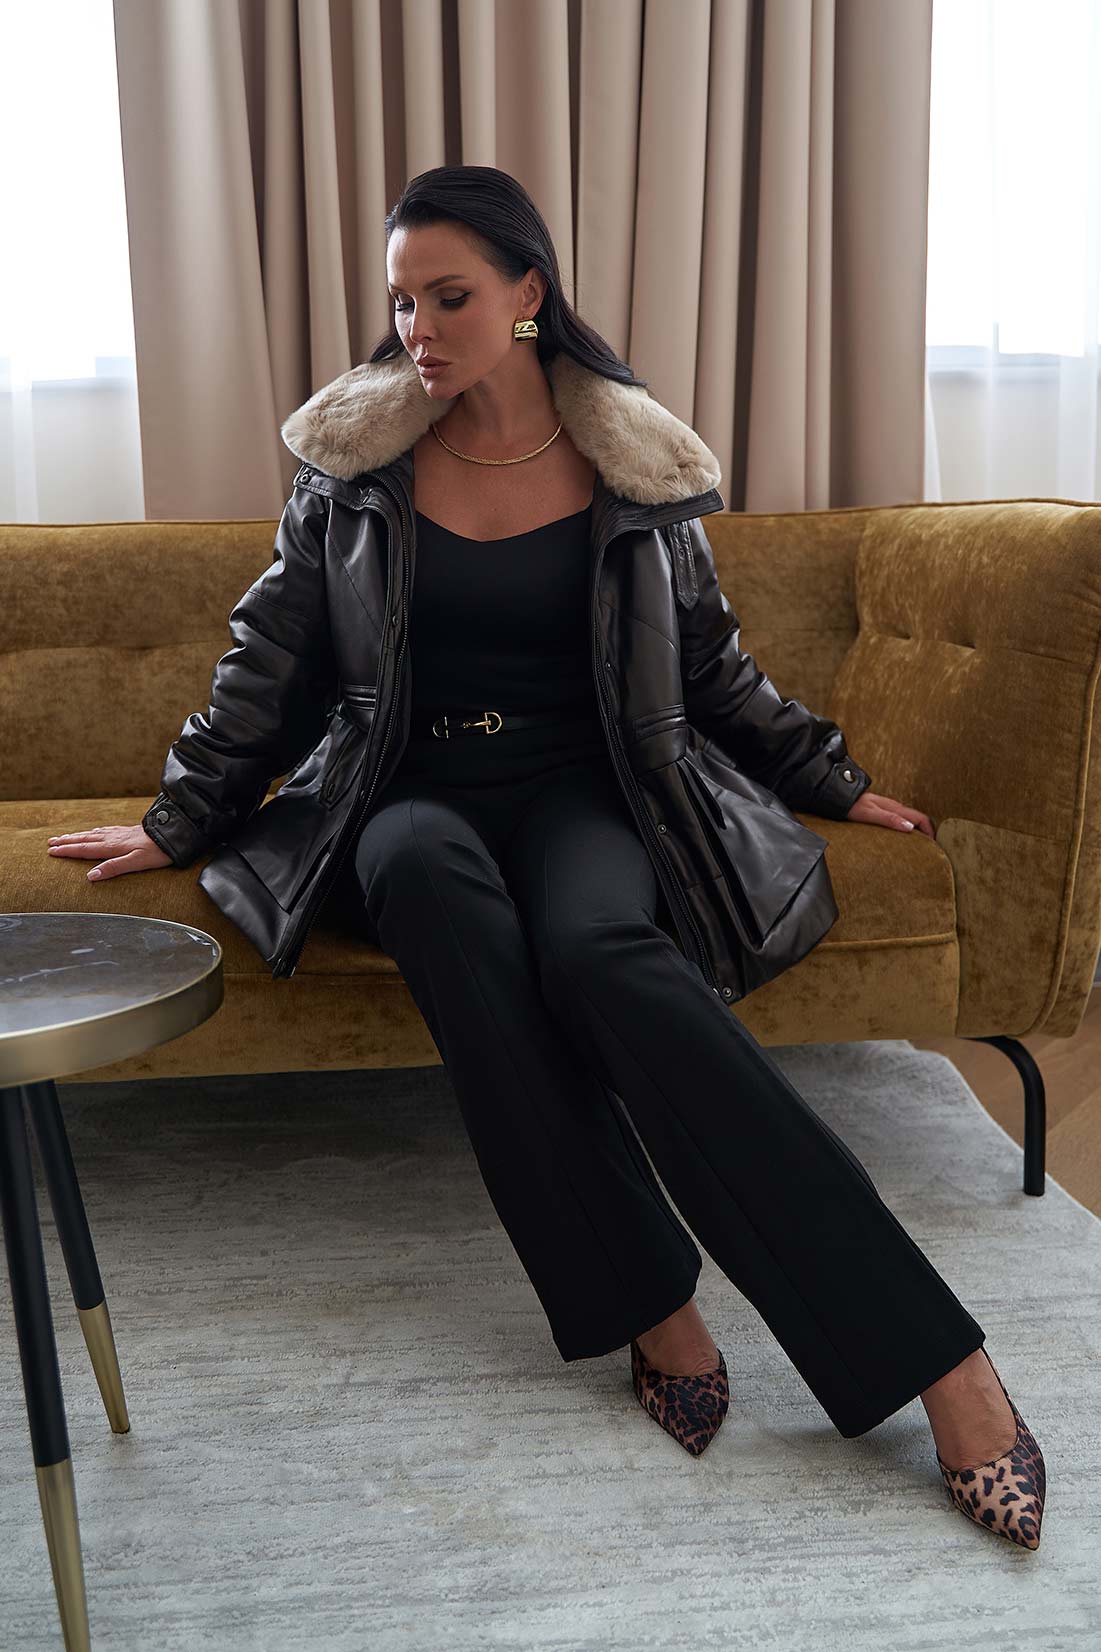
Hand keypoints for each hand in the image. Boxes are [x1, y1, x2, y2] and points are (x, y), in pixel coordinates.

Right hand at [46, 824, 173, 880]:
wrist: (173, 835)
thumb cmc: (157, 852)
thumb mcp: (136, 863)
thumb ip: (113, 868)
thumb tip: (90, 875)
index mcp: (113, 847)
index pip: (84, 849)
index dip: (67, 850)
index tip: (51, 851)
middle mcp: (113, 837)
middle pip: (85, 839)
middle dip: (66, 841)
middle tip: (50, 842)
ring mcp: (120, 833)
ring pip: (93, 833)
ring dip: (77, 835)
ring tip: (64, 836)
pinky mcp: (127, 831)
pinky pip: (104, 829)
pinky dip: (93, 831)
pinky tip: (93, 830)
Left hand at [845, 790, 935, 837]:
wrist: (840, 797)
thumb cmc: (853, 806)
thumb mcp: (870, 814)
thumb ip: (889, 819)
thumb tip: (909, 828)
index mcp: (896, 808)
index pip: (921, 818)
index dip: (930, 831)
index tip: (934, 845)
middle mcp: (895, 807)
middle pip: (919, 819)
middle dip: (927, 832)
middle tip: (930, 848)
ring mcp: (890, 809)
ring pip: (910, 820)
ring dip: (918, 831)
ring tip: (919, 846)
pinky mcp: (884, 811)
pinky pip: (901, 820)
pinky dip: (908, 829)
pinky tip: (903, 838)